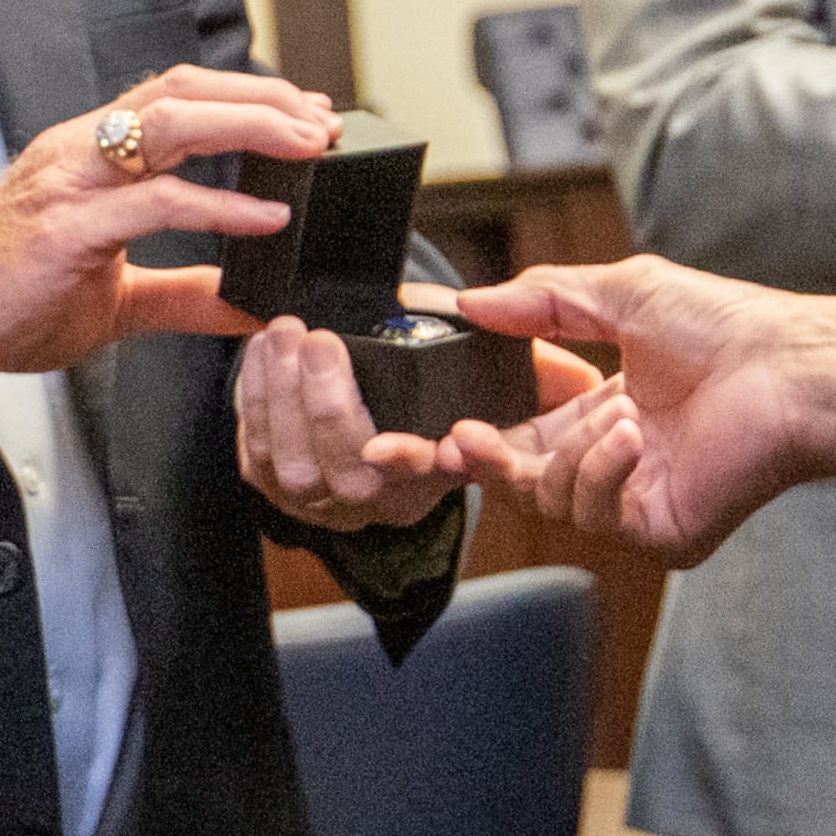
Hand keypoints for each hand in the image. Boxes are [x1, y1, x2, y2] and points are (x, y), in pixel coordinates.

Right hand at [0, 67, 329, 385]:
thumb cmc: (4, 301)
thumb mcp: (113, 297)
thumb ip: (182, 293)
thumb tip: (246, 303)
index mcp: (87, 155)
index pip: (177, 97)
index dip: (245, 98)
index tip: (303, 115)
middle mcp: (80, 152)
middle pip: (184, 91)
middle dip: (262, 100)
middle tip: (321, 122)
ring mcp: (72, 183)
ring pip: (175, 122)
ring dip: (252, 127)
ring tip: (306, 147)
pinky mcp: (68, 228)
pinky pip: (158, 203)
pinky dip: (221, 208)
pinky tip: (267, 219)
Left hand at [241, 295, 610, 531]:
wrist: (377, 424)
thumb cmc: (438, 390)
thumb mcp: (493, 381)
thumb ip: (538, 377)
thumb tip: (583, 380)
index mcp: (433, 477)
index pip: (425, 477)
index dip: (406, 464)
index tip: (387, 440)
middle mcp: (378, 500)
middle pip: (344, 466)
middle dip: (324, 401)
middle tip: (315, 338)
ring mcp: (323, 500)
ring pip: (292, 462)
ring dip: (279, 395)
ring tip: (281, 335)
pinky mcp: (277, 490)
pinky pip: (256, 457)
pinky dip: (251, 403)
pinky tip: (258, 356)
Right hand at [440, 258, 835, 563]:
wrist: (793, 367)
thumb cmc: (728, 326)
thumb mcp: (620, 293)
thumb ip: (540, 300)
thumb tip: (469, 299)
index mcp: (601, 410)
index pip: (519, 434)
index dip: (478, 432)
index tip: (446, 419)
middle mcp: (614, 460)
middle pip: (520, 478)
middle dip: (485, 460)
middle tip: (461, 437)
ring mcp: (634, 499)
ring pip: (551, 499)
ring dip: (573, 452)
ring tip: (621, 412)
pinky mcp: (659, 530)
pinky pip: (595, 517)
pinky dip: (601, 472)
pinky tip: (631, 435)